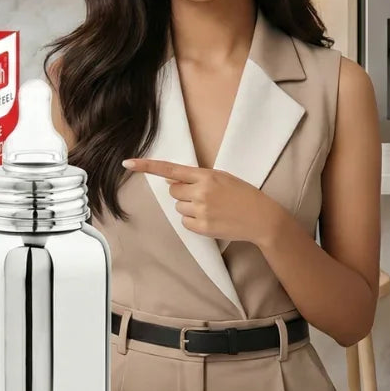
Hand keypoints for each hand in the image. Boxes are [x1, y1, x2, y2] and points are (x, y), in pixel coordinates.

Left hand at [121, 157, 284, 246]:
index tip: (128, 163)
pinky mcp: (202, 227)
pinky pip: (184, 222)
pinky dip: (193, 221)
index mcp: (206, 175)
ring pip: (179, 207)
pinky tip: (210, 219)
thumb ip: (197, 177)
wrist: (262, 218)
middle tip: (203, 196)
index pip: (171, 169)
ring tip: (211, 208)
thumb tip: (171, 181)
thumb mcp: (222, 177)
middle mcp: (200, 192)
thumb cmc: (243, 194)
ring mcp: (201, 210)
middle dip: (183, 192)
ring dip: (189, 207)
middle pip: (173, 190)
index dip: (147, 166)